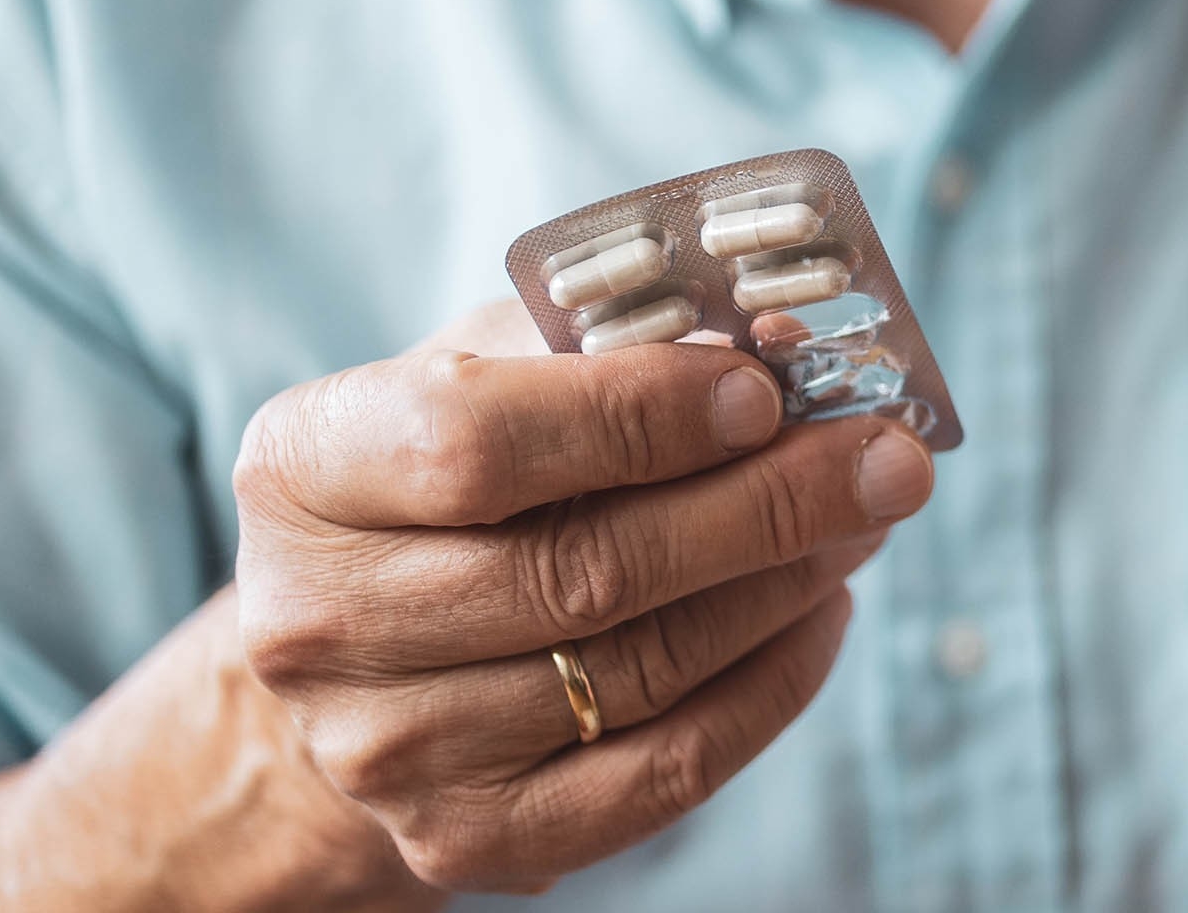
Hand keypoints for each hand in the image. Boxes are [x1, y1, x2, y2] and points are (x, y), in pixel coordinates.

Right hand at [234, 300, 932, 891]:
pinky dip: (770, 688)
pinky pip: (666, 770)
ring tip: (864, 524)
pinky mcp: (471, 840)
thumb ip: (605, 346)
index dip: (636, 415)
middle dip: (768, 505)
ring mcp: (390, 752)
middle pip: (584, 567)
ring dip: (785, 587)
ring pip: (641, 668)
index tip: (765, 390)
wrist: (346, 667)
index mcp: (303, 473)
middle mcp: (320, 624)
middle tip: (884, 460)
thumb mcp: (478, 378)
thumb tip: (783, 348)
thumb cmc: (437, 488)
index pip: (474, 442)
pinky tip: (819, 616)